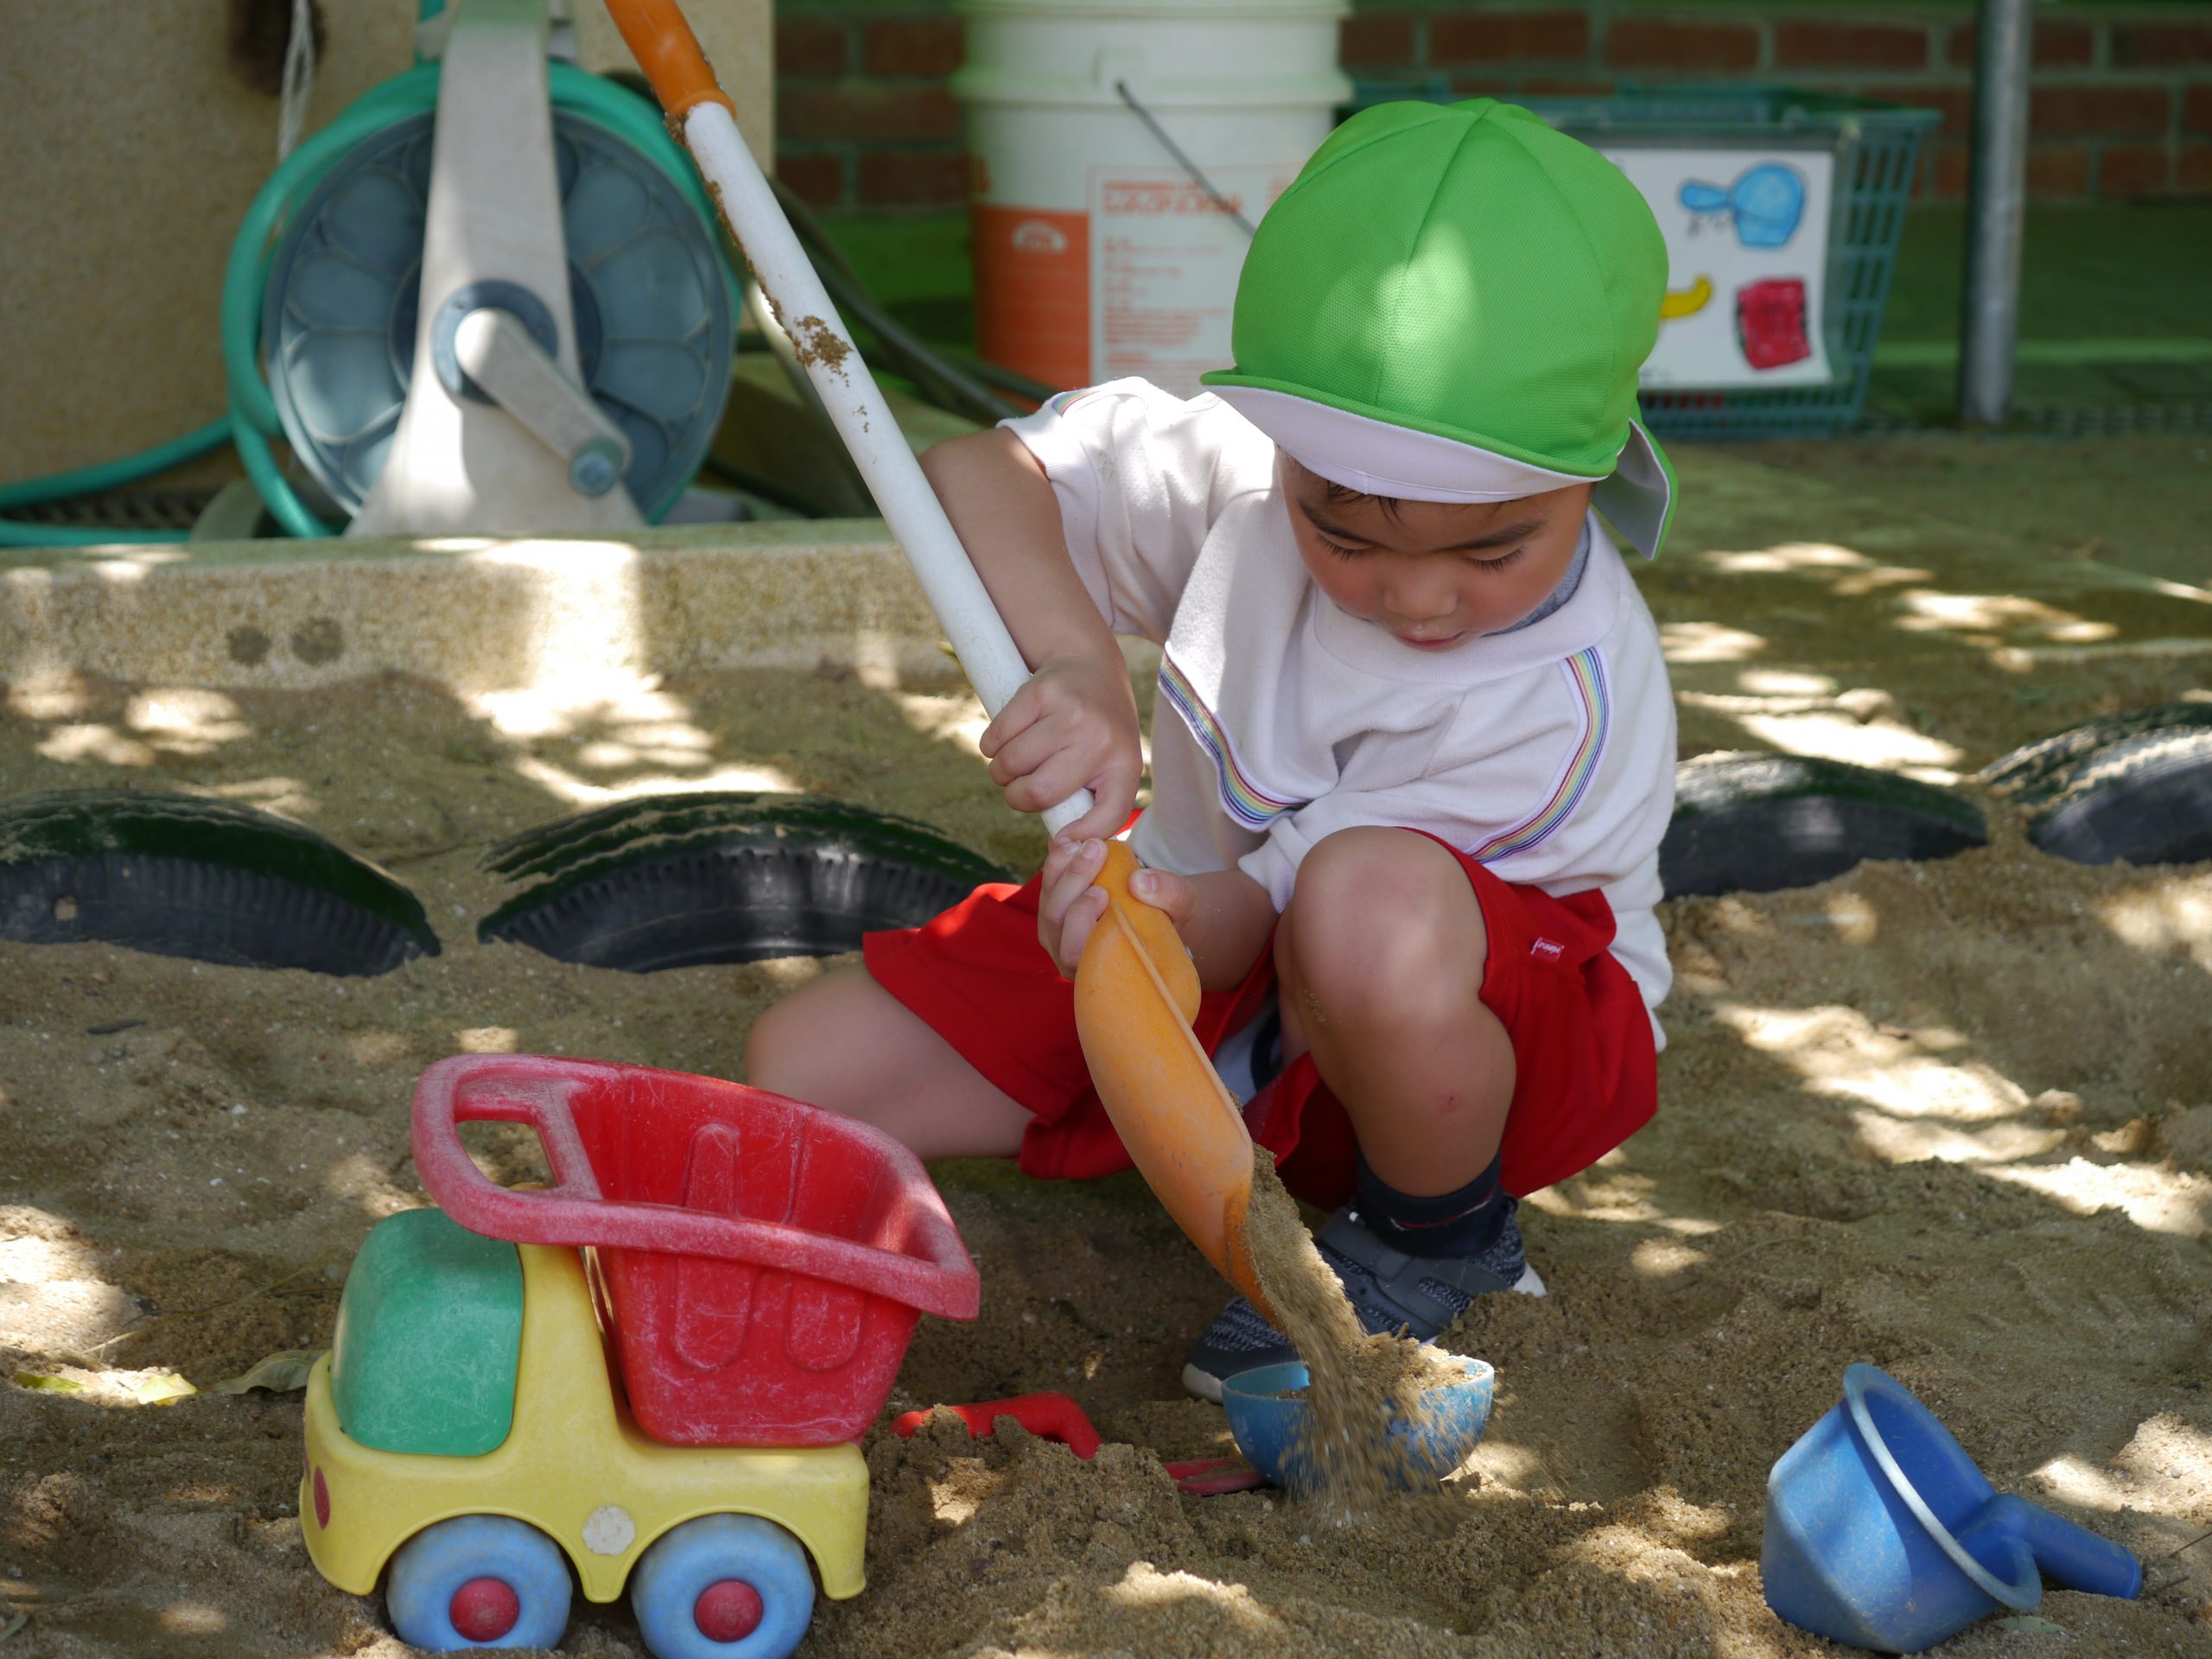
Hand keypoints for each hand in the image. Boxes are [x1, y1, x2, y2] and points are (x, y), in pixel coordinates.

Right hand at [979, 653, 1139, 842]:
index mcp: (1124, 765)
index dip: (1080, 835)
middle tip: (1018, 787)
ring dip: (1001, 771)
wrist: (1090, 663)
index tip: (1060, 838)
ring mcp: (1070, 714)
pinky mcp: (1040, 693)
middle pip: (1037, 793)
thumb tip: (1063, 848)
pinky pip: (996, 737)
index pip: (1107, 816)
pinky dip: (990, 746)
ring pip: (1011, 764)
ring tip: (1012, 762)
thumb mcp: (1112, 762)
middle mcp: (1100, 740)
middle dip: (1016, 797)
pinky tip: (1004, 740)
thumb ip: (1095, 803)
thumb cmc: (1098, 729)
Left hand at [1038, 839, 1194, 978]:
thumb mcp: (1181, 904)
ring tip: (1089, 842)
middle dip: (1073, 882)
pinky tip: (1077, 842)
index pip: (1073, 952)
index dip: (1081, 921)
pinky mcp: (1052, 905)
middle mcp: (1069, 955)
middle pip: (1055, 921)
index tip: (1104, 892)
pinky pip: (1046, 884)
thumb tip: (1140, 882)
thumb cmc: (1166, 917)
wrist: (1154, 907)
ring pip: (1046, 899)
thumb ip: (1170, 894)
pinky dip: (1059, 861)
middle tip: (1097, 850)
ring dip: (1064, 866)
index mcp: (1099, 966)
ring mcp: (1056, 931)